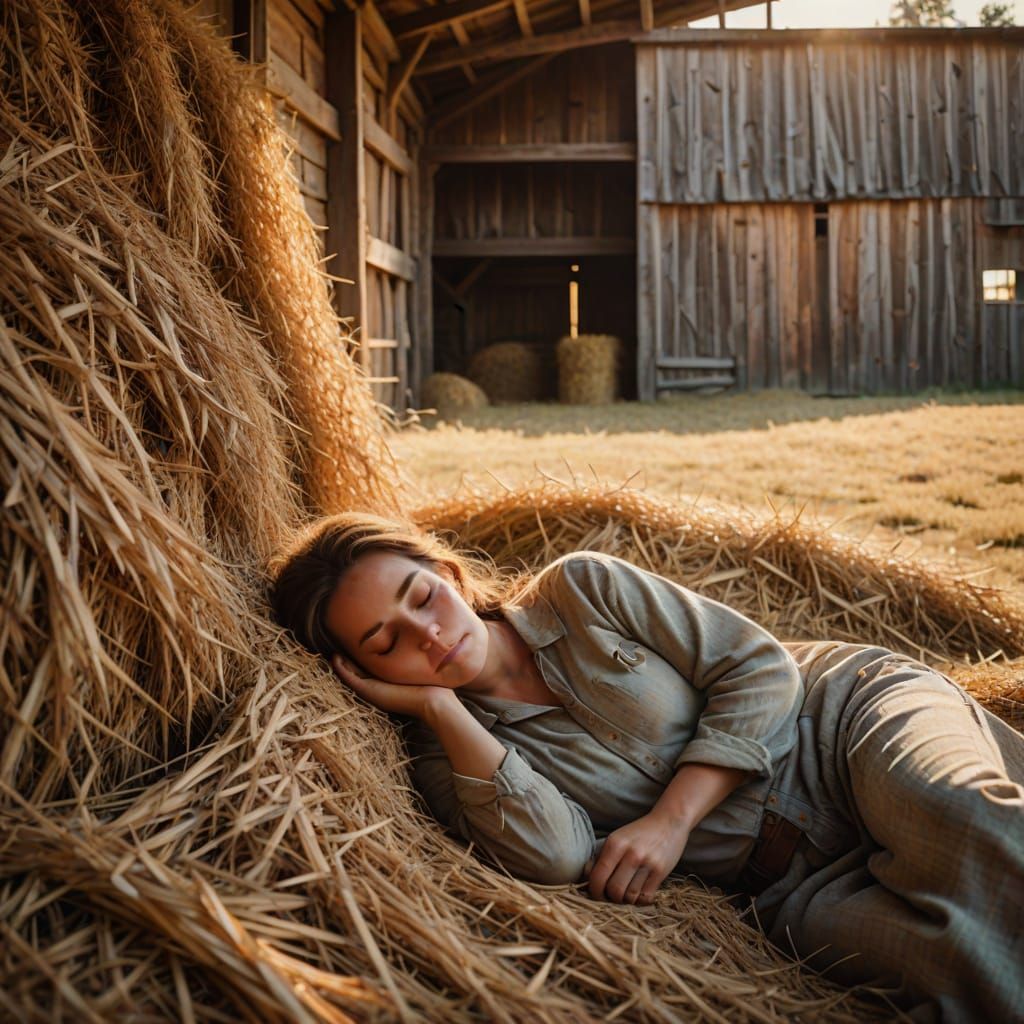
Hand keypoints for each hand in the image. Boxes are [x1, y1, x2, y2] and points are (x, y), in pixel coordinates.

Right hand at [330, 654, 455, 718]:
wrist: (431, 701)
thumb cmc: (428, 686)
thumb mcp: (416, 670)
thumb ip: (412, 662)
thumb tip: (423, 644)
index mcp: (386, 685)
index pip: (367, 673)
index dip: (358, 664)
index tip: (352, 652)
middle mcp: (376, 689)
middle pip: (355, 676)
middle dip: (346, 665)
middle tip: (336, 654)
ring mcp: (371, 690)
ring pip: (350, 677)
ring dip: (340, 666)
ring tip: (333, 656)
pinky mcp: (368, 690)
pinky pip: (349, 678)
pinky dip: (341, 669)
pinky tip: (335, 659)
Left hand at [586, 809, 690, 904]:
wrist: (669, 821)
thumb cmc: (639, 832)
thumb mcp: (617, 838)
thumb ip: (601, 856)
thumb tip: (585, 875)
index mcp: (615, 843)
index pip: (598, 877)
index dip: (594, 891)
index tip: (597, 893)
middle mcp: (630, 853)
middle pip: (614, 890)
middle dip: (610, 898)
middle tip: (611, 895)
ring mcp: (647, 863)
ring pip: (629, 896)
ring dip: (625, 900)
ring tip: (626, 893)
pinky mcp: (661, 872)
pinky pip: (645, 897)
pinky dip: (639, 900)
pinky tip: (639, 892)